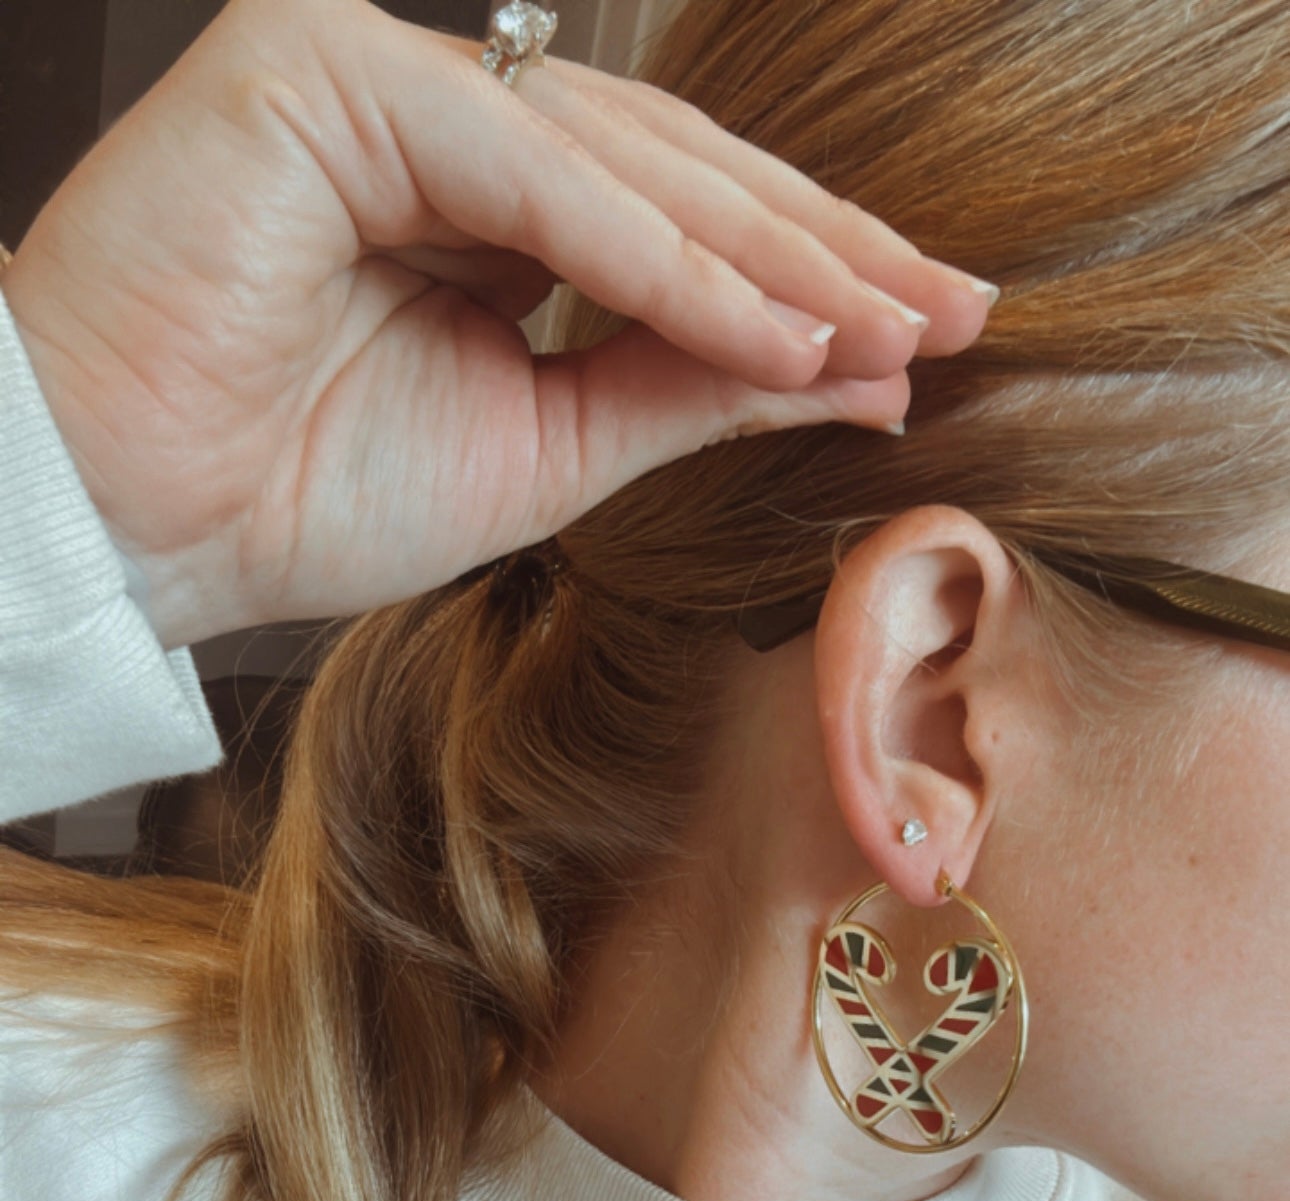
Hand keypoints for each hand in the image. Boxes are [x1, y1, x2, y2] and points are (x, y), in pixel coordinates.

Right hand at [2, 0, 993, 651]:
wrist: (139, 529)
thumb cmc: (306, 494)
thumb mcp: (549, 450)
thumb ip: (689, 391)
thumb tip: (855, 376)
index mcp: (479, 202)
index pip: (674, 221)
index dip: (807, 279)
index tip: (924, 340)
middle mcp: (434, 118)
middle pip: (672, 170)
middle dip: (821, 251)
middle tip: (952, 313)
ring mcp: (373, 78)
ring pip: (618, 157)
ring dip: (763, 253)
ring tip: (882, 328)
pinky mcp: (317, 73)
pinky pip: (529, 168)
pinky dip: (652, 251)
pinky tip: (761, 320)